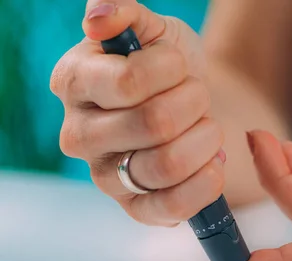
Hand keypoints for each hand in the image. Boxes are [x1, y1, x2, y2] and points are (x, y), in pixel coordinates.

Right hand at [50, 0, 223, 225]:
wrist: (190, 105)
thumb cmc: (168, 67)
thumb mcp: (153, 31)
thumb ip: (126, 15)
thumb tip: (100, 19)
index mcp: (74, 83)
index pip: (130, 83)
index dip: (171, 70)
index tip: (178, 65)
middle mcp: (79, 135)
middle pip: (154, 124)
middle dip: (194, 102)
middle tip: (198, 96)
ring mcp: (105, 176)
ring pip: (167, 166)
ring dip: (206, 140)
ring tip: (207, 128)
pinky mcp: (135, 207)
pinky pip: (171, 208)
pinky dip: (206, 182)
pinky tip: (214, 162)